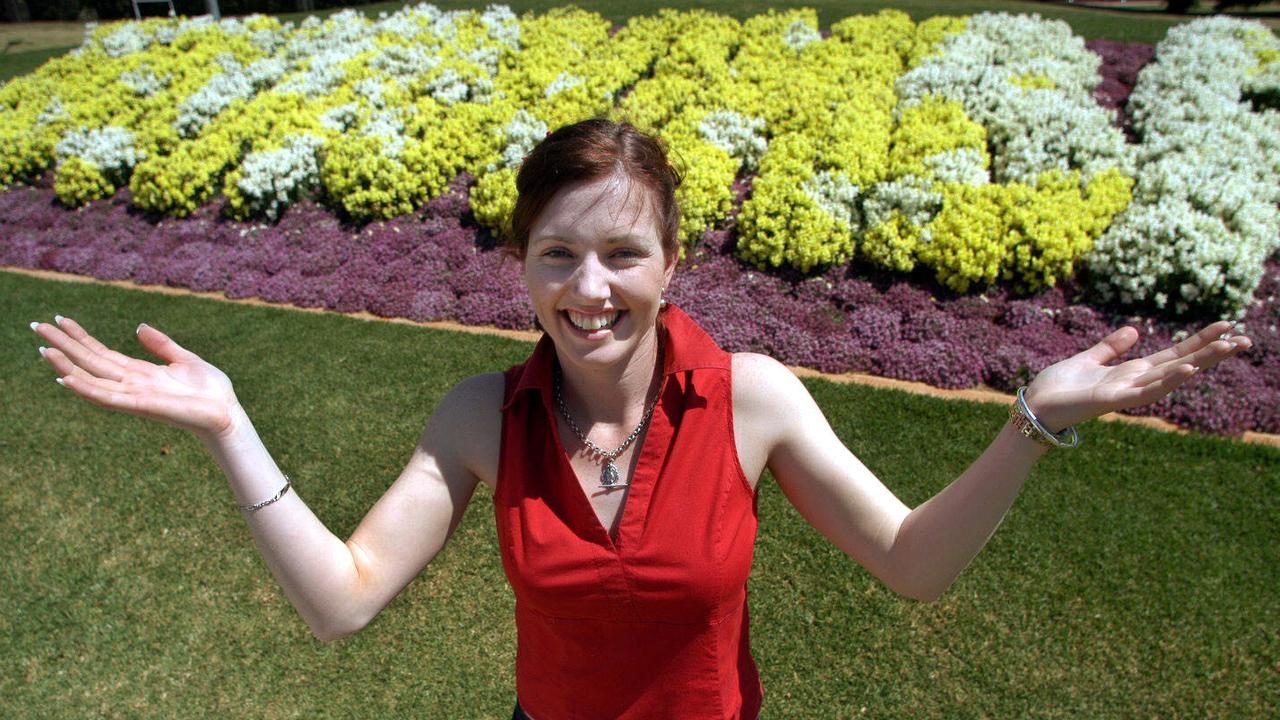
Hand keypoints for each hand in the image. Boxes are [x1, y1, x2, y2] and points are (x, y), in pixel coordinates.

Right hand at [32, 316, 241, 440]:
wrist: (226, 412)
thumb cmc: (210, 391)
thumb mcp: (184, 359)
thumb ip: (161, 344)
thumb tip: (139, 327)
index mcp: (140, 372)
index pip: (102, 352)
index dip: (81, 336)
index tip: (60, 319)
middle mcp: (130, 384)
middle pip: (89, 361)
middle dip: (63, 344)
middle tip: (36, 326)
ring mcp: (132, 396)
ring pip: (91, 378)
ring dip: (66, 364)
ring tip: (43, 349)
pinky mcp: (140, 406)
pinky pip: (106, 397)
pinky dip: (85, 388)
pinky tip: (65, 377)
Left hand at [1023, 320, 1251, 431]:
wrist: (1034, 407)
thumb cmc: (1057, 388)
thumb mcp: (1087, 359)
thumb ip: (1111, 347)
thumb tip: (1136, 329)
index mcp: (1131, 371)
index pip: (1174, 354)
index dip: (1199, 340)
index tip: (1226, 325)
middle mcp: (1136, 382)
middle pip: (1183, 363)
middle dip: (1213, 352)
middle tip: (1246, 338)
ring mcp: (1127, 392)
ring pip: (1172, 376)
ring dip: (1201, 362)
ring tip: (1229, 347)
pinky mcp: (1114, 401)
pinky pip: (1147, 391)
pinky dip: (1169, 380)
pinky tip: (1188, 368)